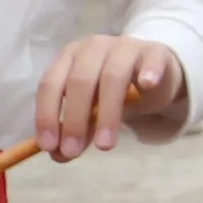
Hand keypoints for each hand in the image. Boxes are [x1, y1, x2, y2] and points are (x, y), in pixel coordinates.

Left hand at [35, 36, 185, 158]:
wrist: (154, 74)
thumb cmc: (113, 92)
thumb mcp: (91, 113)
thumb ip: (75, 131)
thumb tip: (58, 155)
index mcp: (70, 58)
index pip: (51, 84)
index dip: (47, 115)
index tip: (49, 146)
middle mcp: (93, 47)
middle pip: (80, 80)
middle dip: (74, 119)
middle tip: (73, 151)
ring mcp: (125, 47)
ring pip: (113, 75)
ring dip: (107, 113)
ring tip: (105, 146)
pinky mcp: (155, 52)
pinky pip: (151, 59)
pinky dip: (149, 71)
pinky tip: (146, 85)